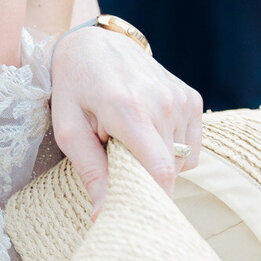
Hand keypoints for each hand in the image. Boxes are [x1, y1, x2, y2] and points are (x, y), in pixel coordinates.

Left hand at [49, 26, 201, 215]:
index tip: (139, 214)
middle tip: (117, 164)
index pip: (161, 170)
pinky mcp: (192, 98)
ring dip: (157, 162)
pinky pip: (191, 146)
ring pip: (182, 161)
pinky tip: (147, 132)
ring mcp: (181, 99)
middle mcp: (163, 102)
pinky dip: (172, 149)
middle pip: (170, 169)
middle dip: (146, 179)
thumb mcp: (68, 128)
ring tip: (129, 139)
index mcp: (129, 109)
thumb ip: (90, 172)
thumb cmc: (75, 87)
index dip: (155, 199)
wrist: (94, 44)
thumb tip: (102, 215)